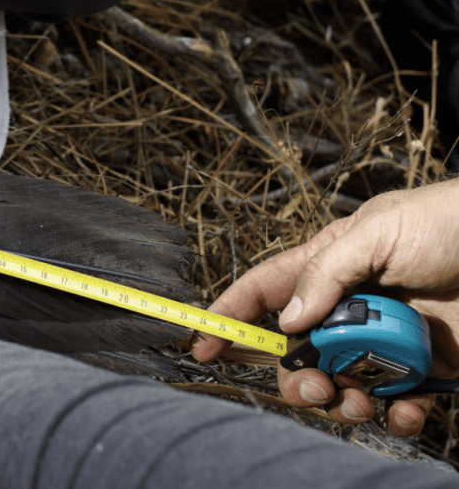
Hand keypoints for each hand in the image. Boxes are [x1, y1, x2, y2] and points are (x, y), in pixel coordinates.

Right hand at [192, 179, 458, 435]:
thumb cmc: (449, 220)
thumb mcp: (380, 230)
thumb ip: (328, 271)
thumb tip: (287, 320)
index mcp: (329, 265)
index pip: (264, 291)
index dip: (228, 316)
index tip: (203, 345)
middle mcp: (349, 307)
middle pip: (297, 353)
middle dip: (295, 379)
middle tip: (315, 387)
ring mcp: (385, 340)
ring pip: (340, 384)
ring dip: (342, 403)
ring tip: (363, 402)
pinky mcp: (424, 368)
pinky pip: (396, 402)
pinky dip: (395, 416)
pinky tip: (404, 409)